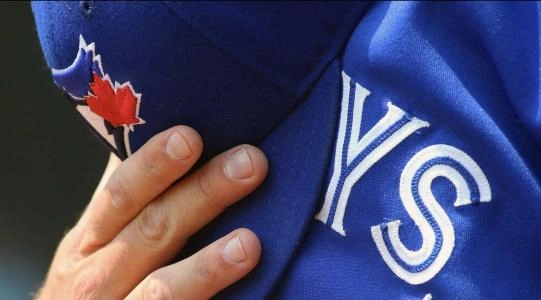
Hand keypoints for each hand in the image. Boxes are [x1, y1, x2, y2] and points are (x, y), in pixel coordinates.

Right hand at [36, 126, 267, 298]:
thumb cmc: (94, 283)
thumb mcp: (95, 242)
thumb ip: (125, 197)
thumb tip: (156, 133)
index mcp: (89, 239)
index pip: (121, 194)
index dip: (154, 165)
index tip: (191, 136)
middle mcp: (97, 275)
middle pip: (152, 229)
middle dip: (202, 193)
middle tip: (249, 162)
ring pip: (163, 288)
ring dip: (207, 265)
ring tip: (249, 243)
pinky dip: (207, 298)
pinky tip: (242, 284)